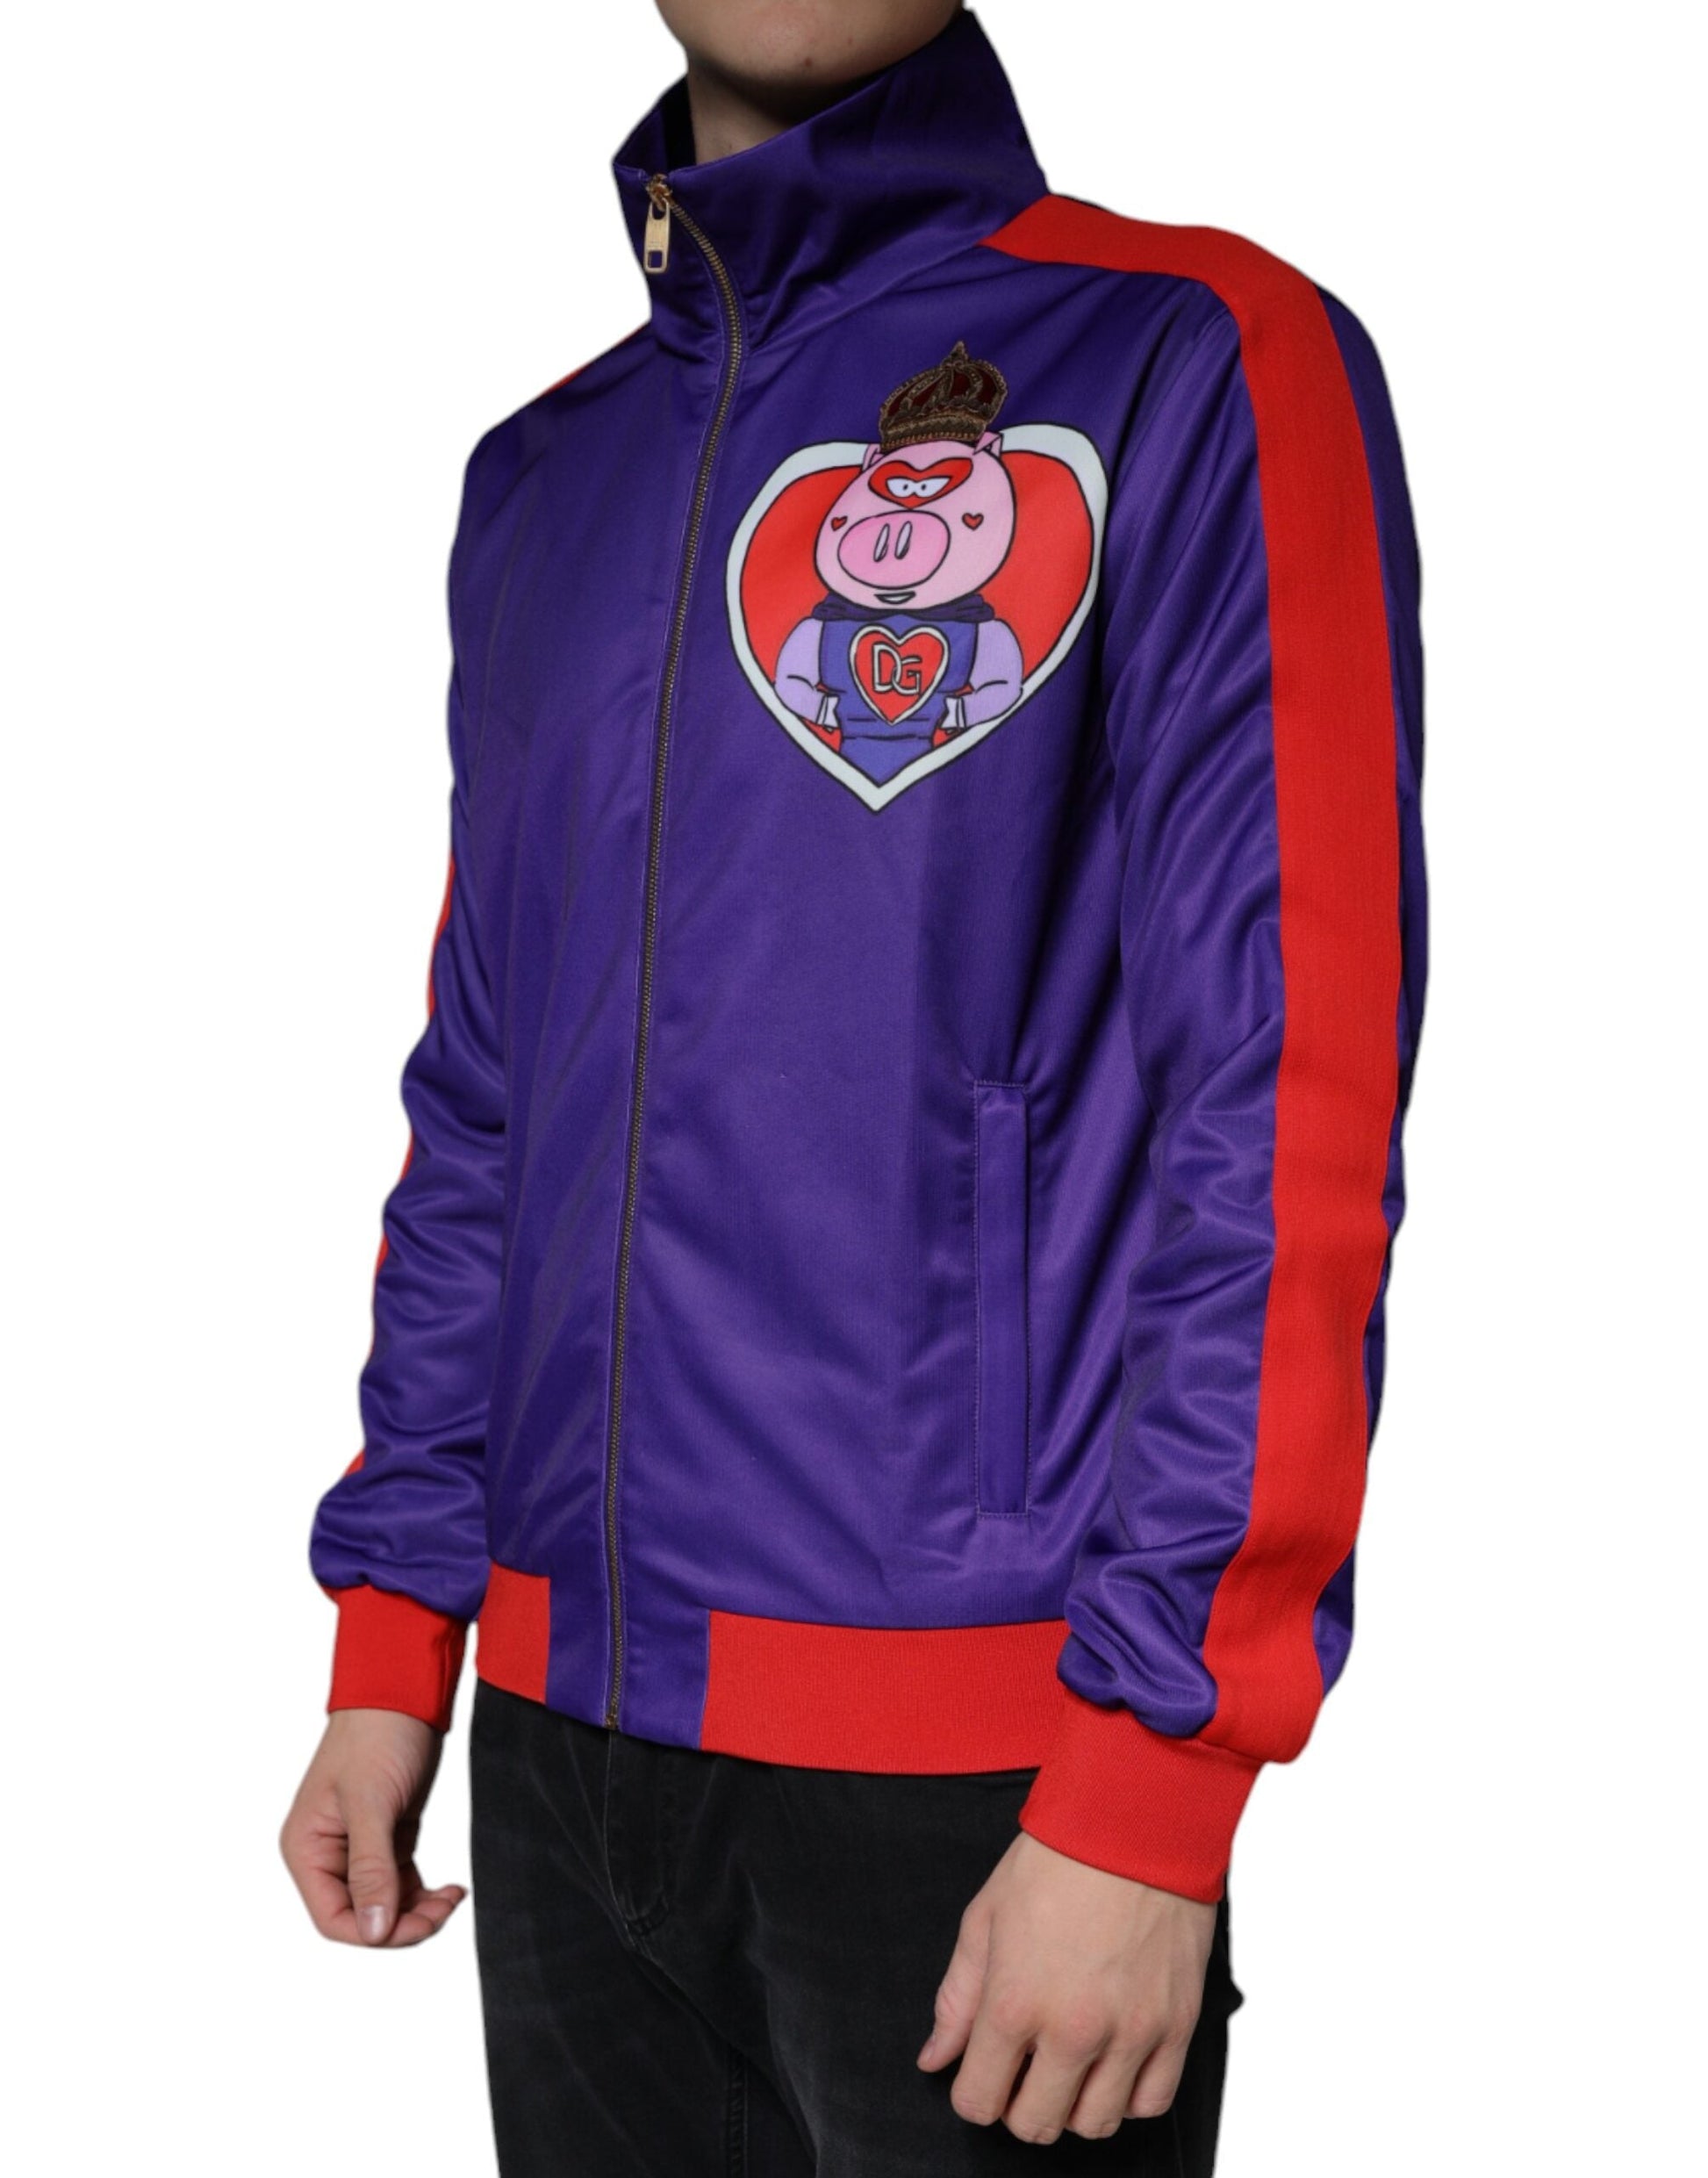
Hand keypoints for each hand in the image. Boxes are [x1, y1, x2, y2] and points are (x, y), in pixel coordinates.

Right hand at [280, 1708, 466, 1947]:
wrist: (403, 1691)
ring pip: (385, 1902)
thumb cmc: (376, 1736)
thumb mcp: (372, 1803)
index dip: (373, 1933)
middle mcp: (327, 1852)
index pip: (333, 1918)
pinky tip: (449, 1888)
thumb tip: (374, 1931)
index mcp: (307, 1848)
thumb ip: (371, 1869)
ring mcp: (358, 1845)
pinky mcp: (387, 1834)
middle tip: (443, 1910)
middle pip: (361, 1915)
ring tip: (451, 1896)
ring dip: (417, 1909)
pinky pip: (401, 1881)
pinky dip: (423, 1892)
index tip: (415, 1926)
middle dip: (402, 1921)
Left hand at [917, 1830, 1216, 2142]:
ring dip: (1074, 2105)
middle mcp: (1074, 2031)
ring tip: (1070, 2063)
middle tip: (1023, 2070)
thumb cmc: (1057, 1858)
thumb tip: (936, 2057)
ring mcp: (1131, 2033)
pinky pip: (1153, 2103)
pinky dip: (1129, 2095)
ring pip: (1095, 2124)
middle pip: (1035, 2124)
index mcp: (1015, 2003)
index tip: (981, 2073)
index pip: (978, 2101)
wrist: (1135, 1819)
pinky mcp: (1178, 2025)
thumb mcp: (986, 1917)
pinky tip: (1113, 2061)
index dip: (972, 2092)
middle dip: (1018, 2105)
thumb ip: (958, 1997)